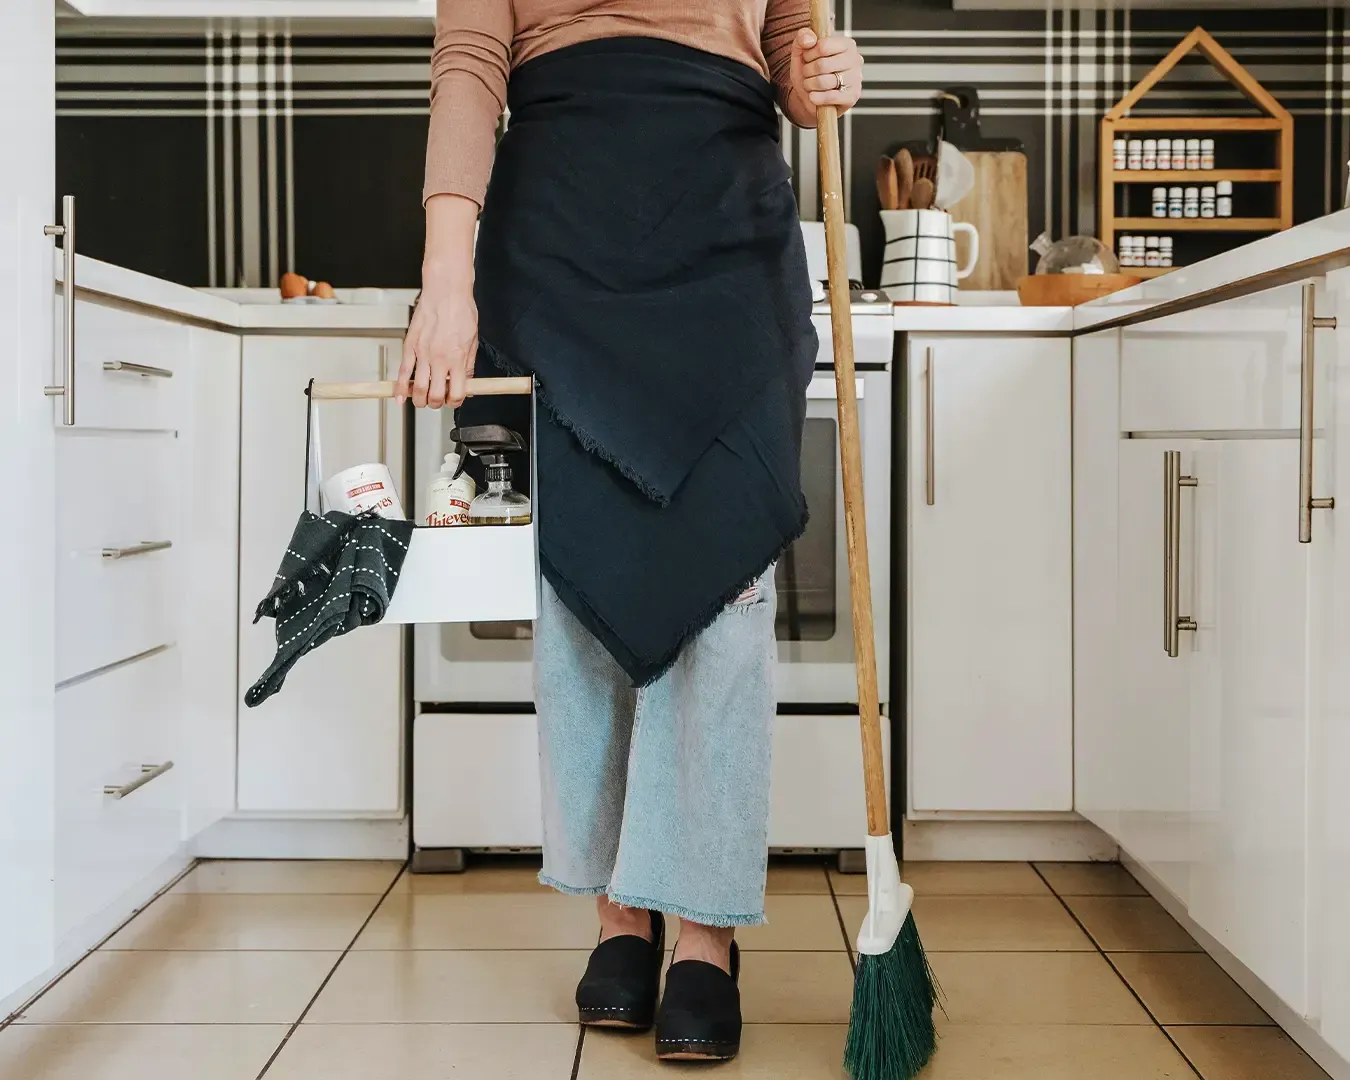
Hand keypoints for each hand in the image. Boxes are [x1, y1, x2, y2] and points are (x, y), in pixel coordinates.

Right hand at [398, 271, 476, 409]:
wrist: (446, 291)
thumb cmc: (460, 310)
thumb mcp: (473, 341)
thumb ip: (469, 365)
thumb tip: (468, 383)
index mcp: (458, 359)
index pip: (457, 393)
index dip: (456, 402)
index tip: (454, 400)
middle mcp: (439, 359)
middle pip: (435, 396)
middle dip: (437, 404)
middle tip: (438, 400)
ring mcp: (423, 354)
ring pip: (417, 389)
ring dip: (419, 400)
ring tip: (422, 399)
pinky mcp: (410, 346)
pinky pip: (402, 372)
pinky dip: (399, 388)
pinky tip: (399, 397)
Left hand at [788, 28, 862, 116]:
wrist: (809, 97)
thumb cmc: (809, 72)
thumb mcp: (800, 51)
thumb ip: (802, 37)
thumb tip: (810, 39)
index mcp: (846, 44)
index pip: (823, 46)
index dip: (809, 54)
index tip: (808, 58)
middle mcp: (855, 59)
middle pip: (822, 65)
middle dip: (808, 71)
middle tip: (808, 73)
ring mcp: (856, 79)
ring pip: (823, 82)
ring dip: (809, 85)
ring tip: (811, 84)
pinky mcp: (852, 97)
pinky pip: (829, 97)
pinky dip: (816, 98)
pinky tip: (814, 96)